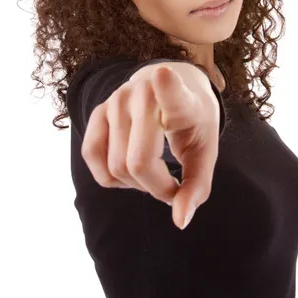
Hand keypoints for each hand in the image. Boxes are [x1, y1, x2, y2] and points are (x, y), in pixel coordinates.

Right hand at [81, 65, 219, 228]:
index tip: (164, 74)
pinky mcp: (97, 110)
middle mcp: (143, 93)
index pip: (171, 91)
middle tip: (172, 186)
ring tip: (155, 174)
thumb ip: (196, 187)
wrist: (171, 86)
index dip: (167, 86)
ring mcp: (115, 100)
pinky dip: (111, 177)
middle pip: (138, 163)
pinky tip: (130, 169)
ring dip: (136, 185)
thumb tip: (179, 222)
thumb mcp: (205, 153)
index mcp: (180, 99)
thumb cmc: (192, 123)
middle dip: (157, 188)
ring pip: (115, 166)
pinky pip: (91, 157)